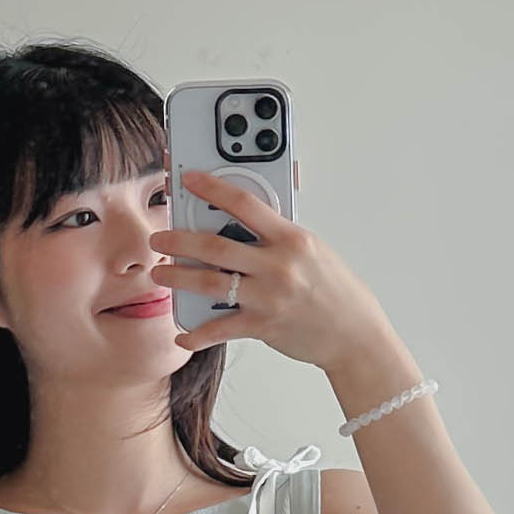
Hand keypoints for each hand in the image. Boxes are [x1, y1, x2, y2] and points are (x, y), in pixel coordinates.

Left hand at [149, 169, 399, 381]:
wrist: (354, 334)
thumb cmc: (335, 290)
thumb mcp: (312, 250)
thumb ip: (278, 235)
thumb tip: (242, 218)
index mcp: (292, 238)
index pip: (246, 203)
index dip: (213, 188)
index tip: (188, 179)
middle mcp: (279, 265)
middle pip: (217, 246)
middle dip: (180, 240)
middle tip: (159, 239)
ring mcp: (269, 296)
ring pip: (211, 283)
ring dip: (179, 278)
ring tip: (160, 275)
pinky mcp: (263, 326)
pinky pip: (221, 328)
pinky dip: (198, 334)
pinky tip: (182, 335)